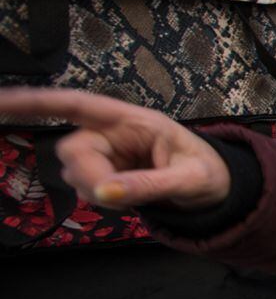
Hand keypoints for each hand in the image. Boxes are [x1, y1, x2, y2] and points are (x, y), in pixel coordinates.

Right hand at [0, 89, 229, 209]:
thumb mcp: (189, 180)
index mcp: (134, 120)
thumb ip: (148, 186)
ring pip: (74, 172)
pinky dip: (100, 198)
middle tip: (117, 196)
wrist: (217, 189)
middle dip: (88, 175)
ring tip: (136, 193)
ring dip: (95, 189)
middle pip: (72, 149)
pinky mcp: (104, 174)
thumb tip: (105, 194)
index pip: (77, 104)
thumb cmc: (208, 173)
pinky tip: (127, 198)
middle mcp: (114, 133)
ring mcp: (106, 154)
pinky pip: (85, 188)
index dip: (35, 101)